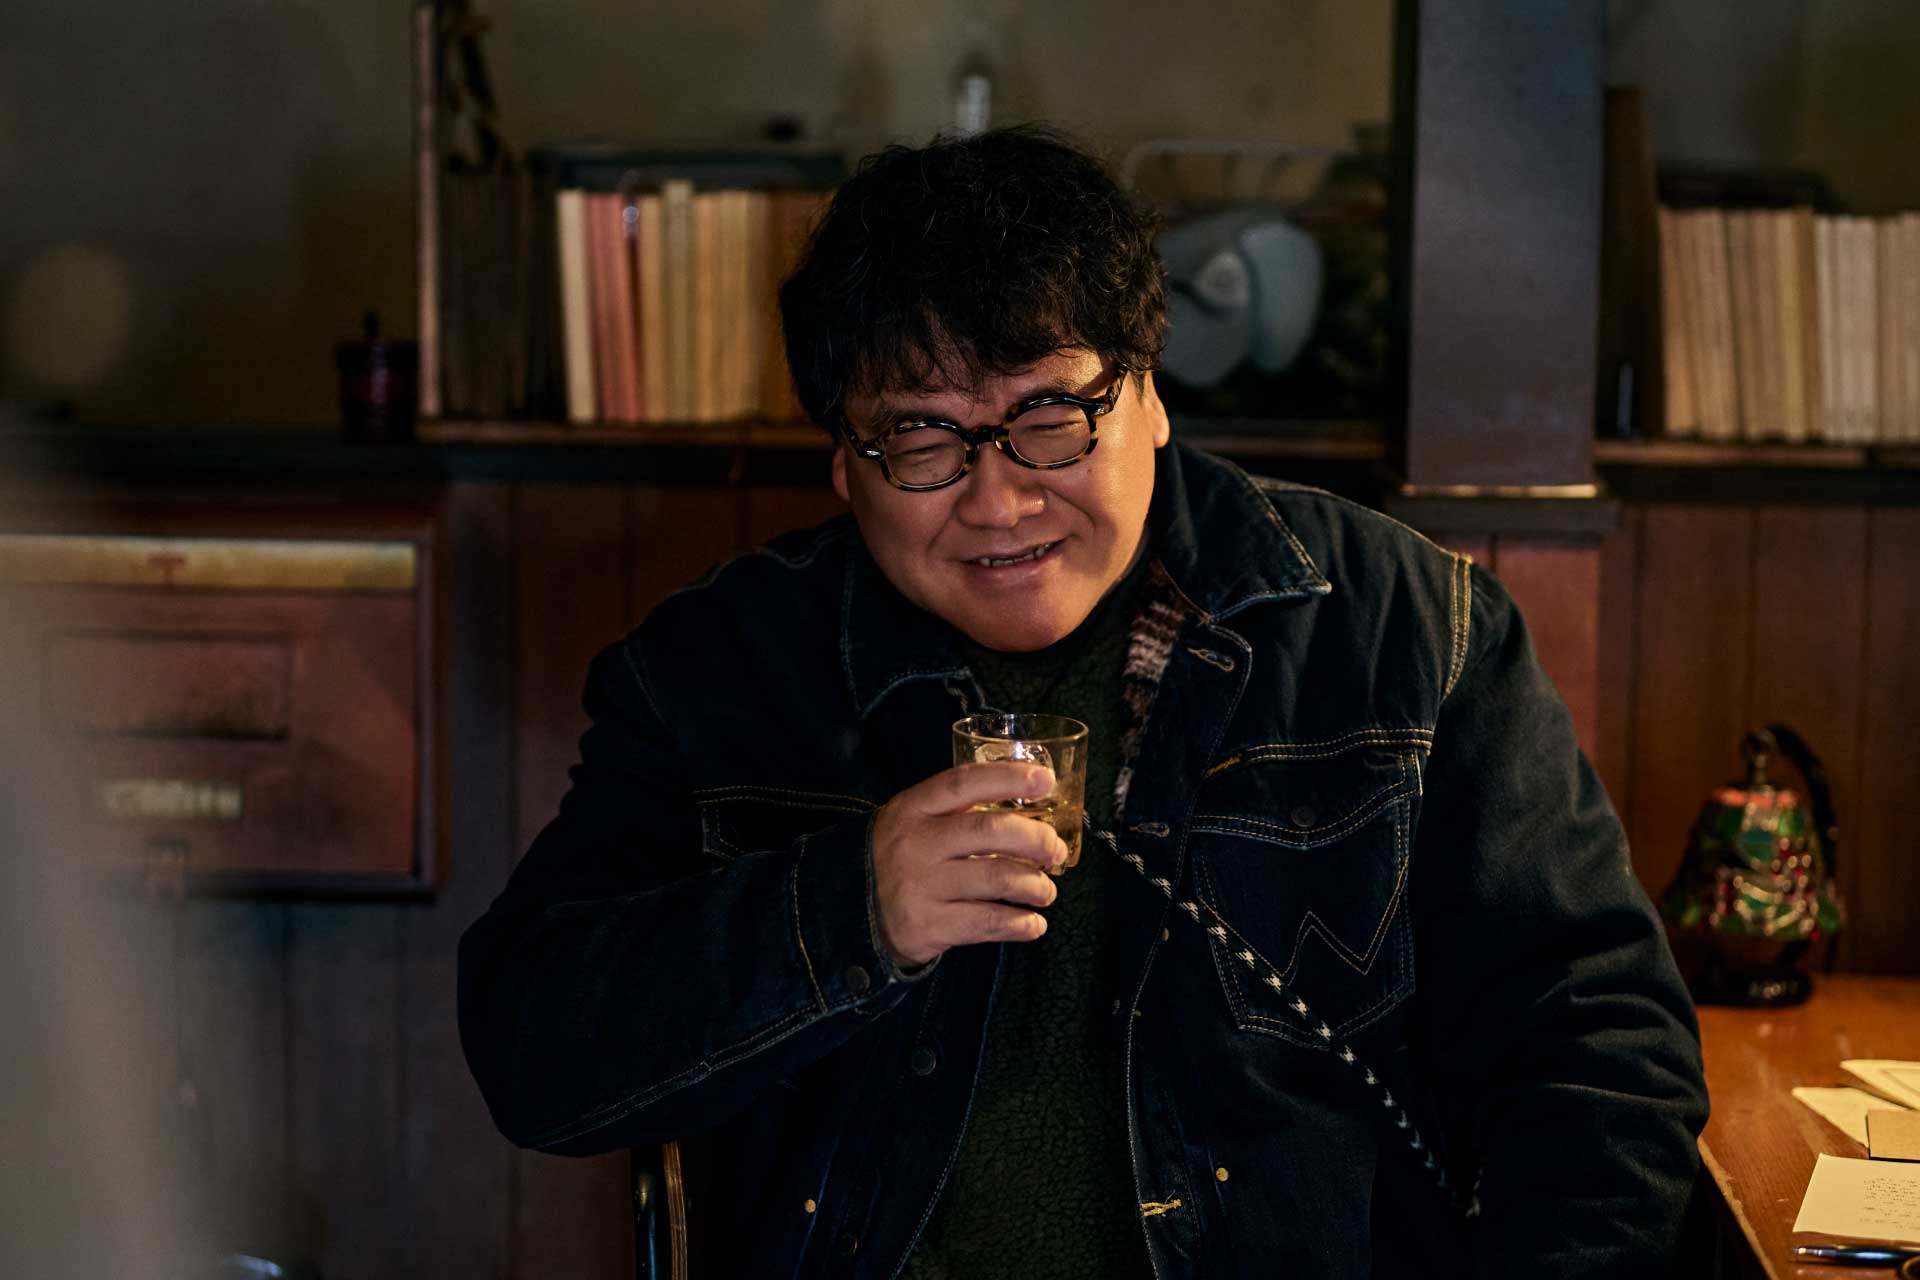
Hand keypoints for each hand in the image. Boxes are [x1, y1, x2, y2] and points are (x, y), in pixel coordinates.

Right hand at [871, 762, 1068, 969]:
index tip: (1046, 780)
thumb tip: (1027, 805)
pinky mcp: (928, 925)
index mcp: (914, 808)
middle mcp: (917, 843)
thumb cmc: (897, 858)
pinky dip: (1021, 924)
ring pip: (997, 879)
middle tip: (1055, 851)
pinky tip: (1033, 924)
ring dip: (1035, 886)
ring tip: (1045, 891)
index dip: (1008, 778)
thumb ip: (956, 810)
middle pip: (990, 831)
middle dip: (1036, 840)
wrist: (849, 912)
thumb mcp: (912, 821)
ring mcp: (921, 886)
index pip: (964, 783)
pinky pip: (988, 922)